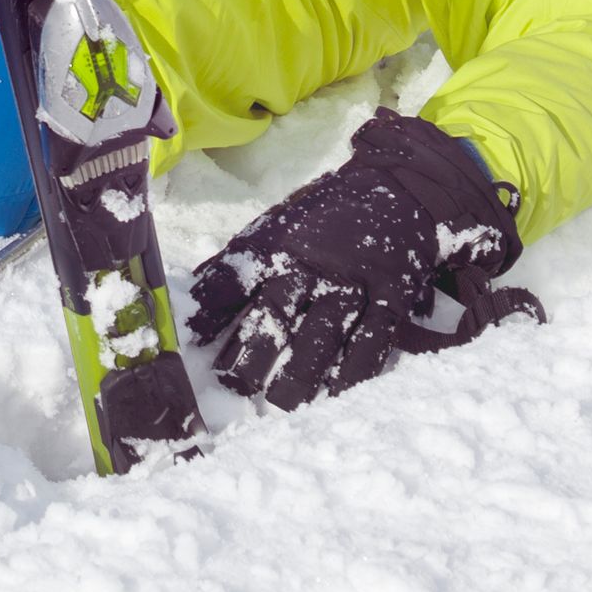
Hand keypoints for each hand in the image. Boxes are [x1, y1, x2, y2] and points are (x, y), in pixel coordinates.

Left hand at [187, 111, 542, 407]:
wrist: (403, 189)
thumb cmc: (327, 217)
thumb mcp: (278, 226)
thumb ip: (239, 262)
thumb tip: (187, 292)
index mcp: (277, 244)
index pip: (233, 279)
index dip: (208, 312)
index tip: (188, 343)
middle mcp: (312, 263)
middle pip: (276, 314)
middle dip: (253, 354)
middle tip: (236, 386)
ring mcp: (354, 280)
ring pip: (323, 332)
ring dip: (301, 372)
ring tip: (282, 402)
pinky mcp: (392, 295)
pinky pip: (374, 338)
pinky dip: (356, 369)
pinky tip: (338, 392)